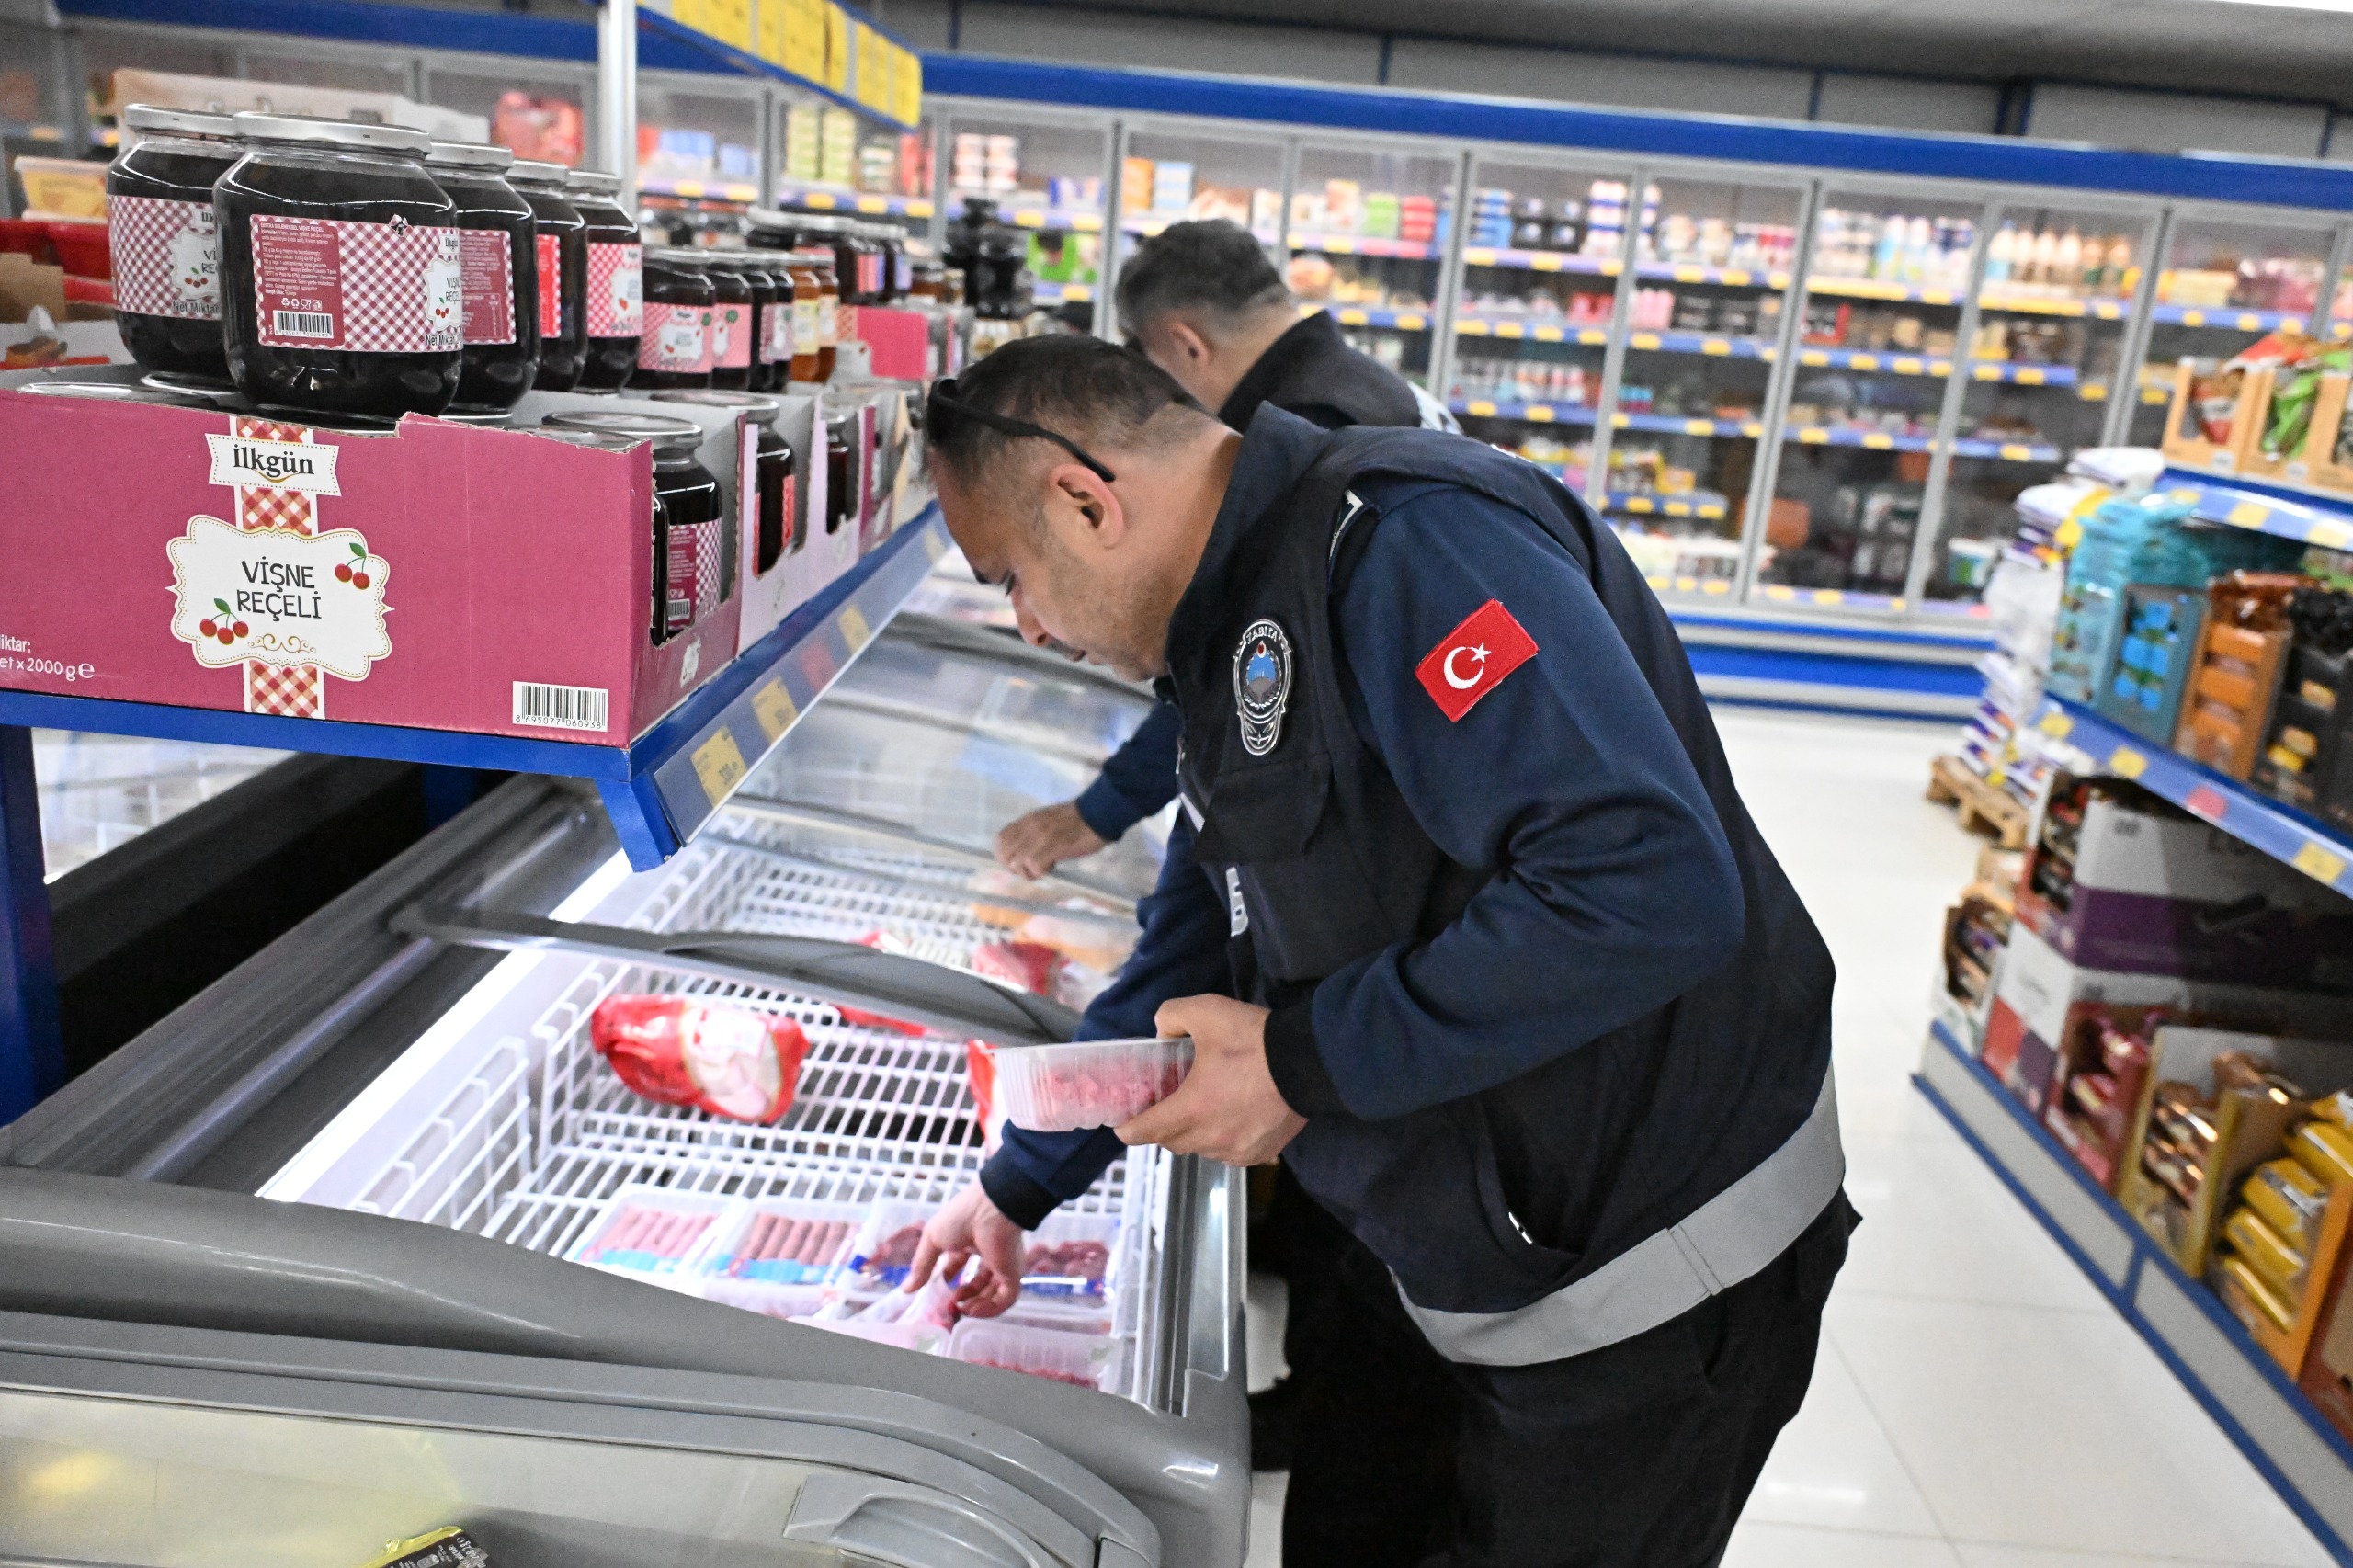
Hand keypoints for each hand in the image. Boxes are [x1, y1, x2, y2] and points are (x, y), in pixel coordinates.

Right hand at [904, 1180, 1026, 1317]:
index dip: (948, 1279)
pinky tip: (973, 1310)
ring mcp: (1002, 1264)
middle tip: (953, 1304)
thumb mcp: (932, 1239)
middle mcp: (987, 1253)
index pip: (959, 1265)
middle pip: (978, 1281)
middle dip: (965, 1296)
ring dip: (977, 1306)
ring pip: (993, 1293)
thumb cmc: (961, 1218)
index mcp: (969, 1241)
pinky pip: (1005, 1298)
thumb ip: (921, 1266)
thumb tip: (906, 1289)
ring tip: (963, 1309)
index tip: (938, 1291)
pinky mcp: (1013, 1273)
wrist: (991, 1210)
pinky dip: (990, 1309)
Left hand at [995, 801, 1107, 879]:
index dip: (1004, 854)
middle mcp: (1031, 827)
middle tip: (1031, 869)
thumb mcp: (1048, 819)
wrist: (1098, 813)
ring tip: (1043, 868)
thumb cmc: (1078, 820)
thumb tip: (1024, 850)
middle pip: (1005, 855)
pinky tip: (1052, 867)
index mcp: (1029, 819)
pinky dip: (1040, 872)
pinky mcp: (1053, 847)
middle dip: (1015, 867)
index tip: (1016, 862)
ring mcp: (1041, 837)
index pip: (1001, 839)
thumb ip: (1034, 832)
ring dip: (1028, 872)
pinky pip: (1034, 866)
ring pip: (1017, 863)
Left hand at [1116, 995, 1306, 1165]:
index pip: (1143, 1132)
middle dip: (1163, 1127)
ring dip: (1195, 1133)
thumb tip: (1161, 1034)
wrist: (1309, 1061)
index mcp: (1191, 1110)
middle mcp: (1210, 1138)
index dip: (1128, 1129)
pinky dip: (1223, 1139)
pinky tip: (1232, 1118)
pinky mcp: (1259, 1154)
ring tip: (1204, 1108)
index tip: (1121, 1124)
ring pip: (1201, 1149)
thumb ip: (1170, 1016)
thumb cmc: (1254, 1040)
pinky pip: (1229, 1153)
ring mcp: (1236, 1150)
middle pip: (1171, 1142)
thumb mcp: (1206, 1011)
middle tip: (1166, 1105)